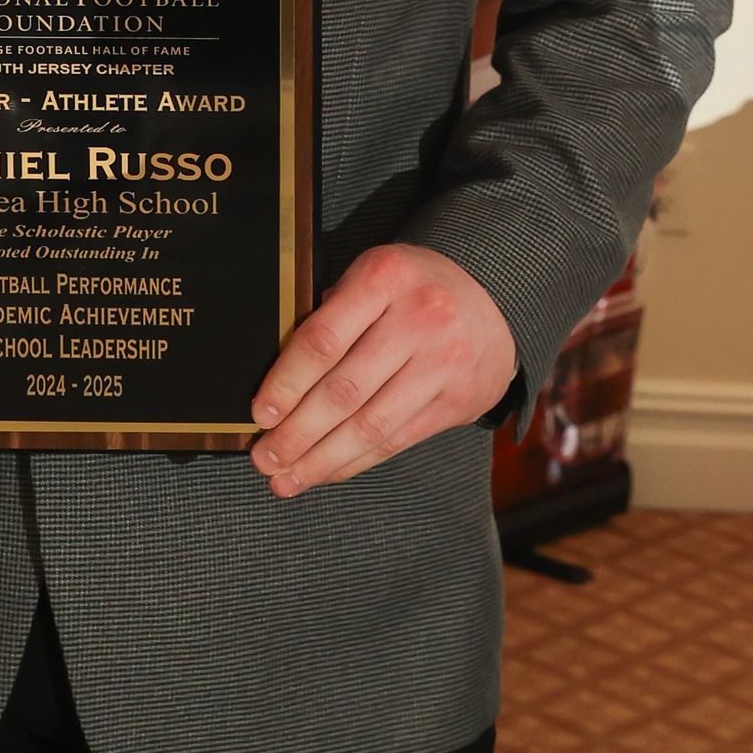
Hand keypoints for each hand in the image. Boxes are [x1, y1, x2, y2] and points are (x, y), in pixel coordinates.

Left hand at [249, 244, 515, 497]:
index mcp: (384, 277)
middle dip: (297, 432)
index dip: (287, 382)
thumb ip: (333, 312)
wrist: (492, 298)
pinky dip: (355, 461)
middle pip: (344, 390)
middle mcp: (418, 319)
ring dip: (322, 459)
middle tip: (264, 457)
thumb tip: (279, 382)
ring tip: (287, 479)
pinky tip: (327, 471)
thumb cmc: (411, 287)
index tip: (260, 413)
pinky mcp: (458, 401)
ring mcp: (442, 363)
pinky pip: (397, 440)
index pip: (323, 339)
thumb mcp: (372, 274)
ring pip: (370, 425)